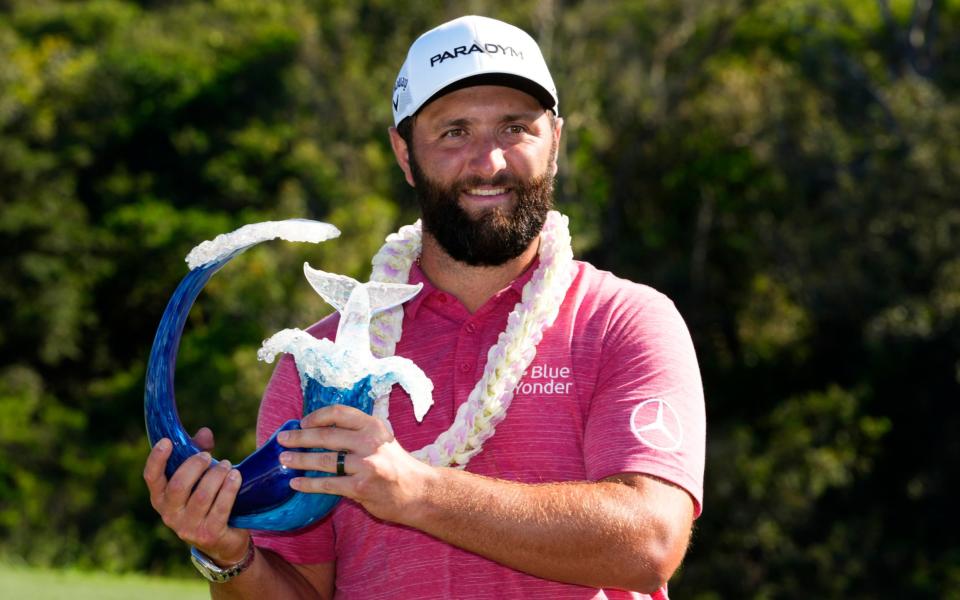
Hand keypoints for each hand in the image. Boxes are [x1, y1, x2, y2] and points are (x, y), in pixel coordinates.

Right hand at [143, 428, 249, 564]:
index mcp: (161, 498)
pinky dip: (229, 489)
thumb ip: (198, 453)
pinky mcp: (209, 534)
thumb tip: (205, 433)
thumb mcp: (199, 477)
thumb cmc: (207, 500)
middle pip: (179, 485)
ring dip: (216, 476)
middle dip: (195, 466)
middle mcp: (170, 515)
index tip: (167, 441)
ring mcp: (188, 528)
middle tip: (208, 456)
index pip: (151, 478)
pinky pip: (221, 508)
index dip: (157, 459)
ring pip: (202, 496)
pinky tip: (236, 477)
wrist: (222, 540)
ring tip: (227, 466)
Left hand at [276, 405, 436, 524]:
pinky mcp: (361, 487)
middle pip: (326, 436)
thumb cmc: (396, 466)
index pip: (339, 413)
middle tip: (282, 440)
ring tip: (284, 461)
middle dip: (300, 438)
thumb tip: (319, 429)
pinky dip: (309, 484)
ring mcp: (366, 465)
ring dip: (300, 460)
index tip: (302, 422)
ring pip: (324, 461)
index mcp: (374, 426)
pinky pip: (328, 484)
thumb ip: (357, 433)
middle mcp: (370, 442)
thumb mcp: (381, 440)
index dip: (316, 416)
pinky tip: (296, 484)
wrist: (417, 492)